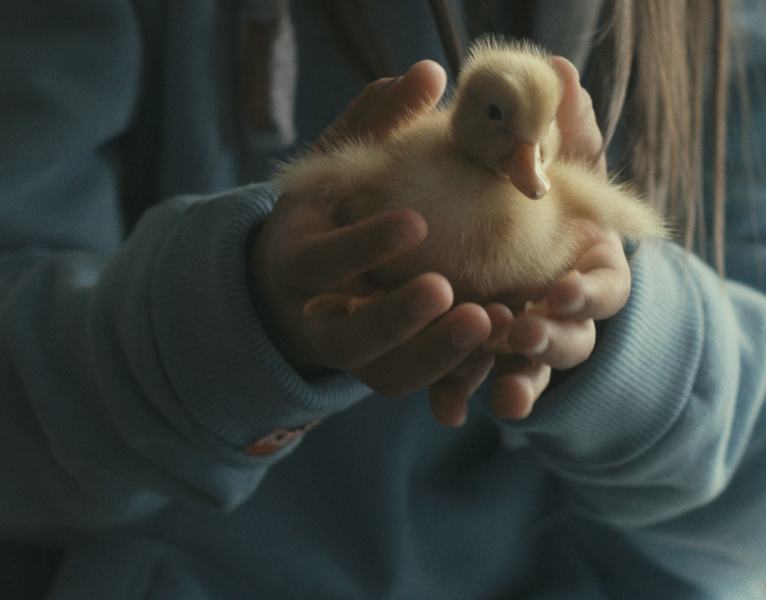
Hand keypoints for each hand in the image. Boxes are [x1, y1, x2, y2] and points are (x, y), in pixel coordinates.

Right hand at [249, 61, 496, 421]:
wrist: (306, 278)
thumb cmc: (330, 207)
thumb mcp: (341, 160)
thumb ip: (377, 122)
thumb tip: (429, 73)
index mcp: (300, 262)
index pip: (321, 262)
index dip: (362, 247)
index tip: (415, 222)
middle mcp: (319, 319)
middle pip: (347, 339)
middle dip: (394, 319)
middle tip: (447, 291)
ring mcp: (354, 354)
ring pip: (385, 375)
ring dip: (434, 357)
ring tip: (490, 323)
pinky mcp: (387, 370)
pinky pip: (418, 385)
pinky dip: (455, 376)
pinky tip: (501, 348)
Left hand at [486, 57, 631, 419]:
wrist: (451, 224)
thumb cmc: (511, 188)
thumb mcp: (526, 158)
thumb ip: (547, 129)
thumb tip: (561, 76)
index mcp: (582, 263)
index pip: (604, 286)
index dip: (588, 293)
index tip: (560, 291)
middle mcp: (558, 309)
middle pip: (572, 337)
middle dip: (553, 338)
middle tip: (524, 334)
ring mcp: (520, 339)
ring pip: (528, 368)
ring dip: (518, 378)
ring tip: (502, 395)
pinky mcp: (476, 358)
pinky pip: (472, 381)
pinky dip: (463, 395)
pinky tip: (448, 411)